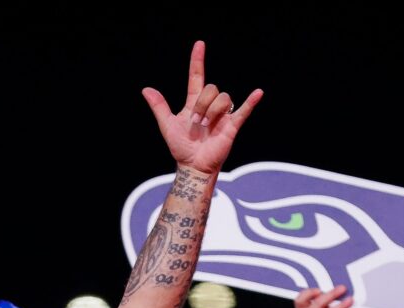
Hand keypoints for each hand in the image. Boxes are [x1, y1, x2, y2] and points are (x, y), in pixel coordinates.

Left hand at [142, 41, 262, 175]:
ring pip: (223, 98)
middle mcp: (210, 106)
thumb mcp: (167, 125)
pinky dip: (251, 102)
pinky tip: (258, 93)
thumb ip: (159, 107)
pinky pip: (243, 111)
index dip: (197, 61)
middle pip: (211, 88)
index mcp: (194, 103)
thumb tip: (146, 90)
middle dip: (202, 104)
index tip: (199, 44)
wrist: (193, 166)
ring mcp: (222, 115)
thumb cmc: (181, 147)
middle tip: (196, 123)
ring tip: (206, 127)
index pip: (197, 76)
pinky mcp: (232, 126)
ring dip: (213, 112)